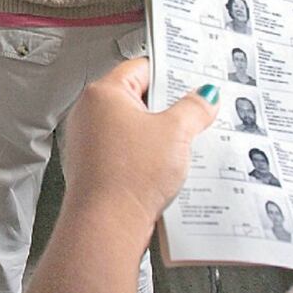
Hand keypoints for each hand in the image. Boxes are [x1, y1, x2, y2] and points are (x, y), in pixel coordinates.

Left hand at [62, 58, 218, 221]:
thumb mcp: (175, 133)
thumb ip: (193, 108)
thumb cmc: (127, 177)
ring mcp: (88, 140)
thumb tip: (204, 97)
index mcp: (102, 93)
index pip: (141, 67)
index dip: (170, 73)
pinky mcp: (93, 165)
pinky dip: (144, 155)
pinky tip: (162, 168)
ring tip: (179, 147)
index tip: (192, 82)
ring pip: (131, 127)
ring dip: (156, 135)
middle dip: (166, 108)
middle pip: (136, 97)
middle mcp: (88, 113)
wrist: (107, 224)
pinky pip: (124, 150)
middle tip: (192, 116)